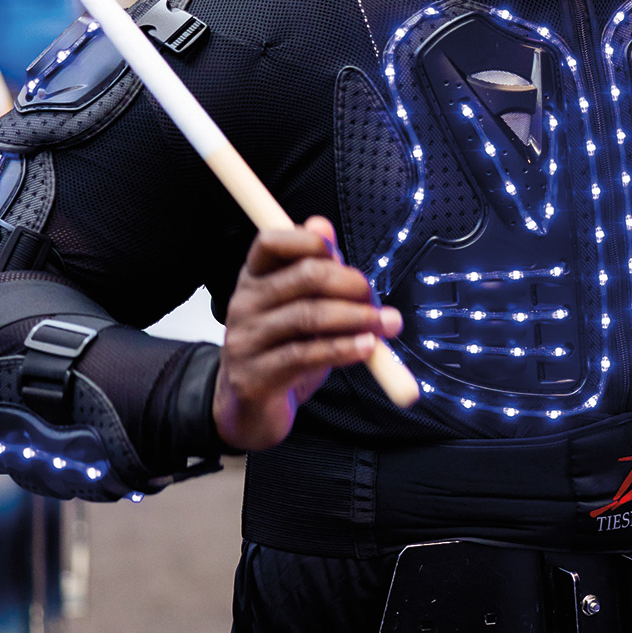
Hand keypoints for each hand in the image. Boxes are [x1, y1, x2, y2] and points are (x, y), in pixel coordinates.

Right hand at [212, 217, 401, 452]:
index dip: (309, 240)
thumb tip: (322, 223)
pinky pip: (305, 355)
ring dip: (357, 318)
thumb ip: (315, 269)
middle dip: (351, 284)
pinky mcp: (255, 376)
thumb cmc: (283, 350)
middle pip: (303, 276)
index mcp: (254, 279)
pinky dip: (343, 349)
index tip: (339, 254)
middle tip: (376, 300)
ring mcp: (246, 340)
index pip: (272, 241)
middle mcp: (244, 303)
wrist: (251, 409)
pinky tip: (367, 348)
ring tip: (386, 325)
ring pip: (308, 316)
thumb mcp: (300, 306)